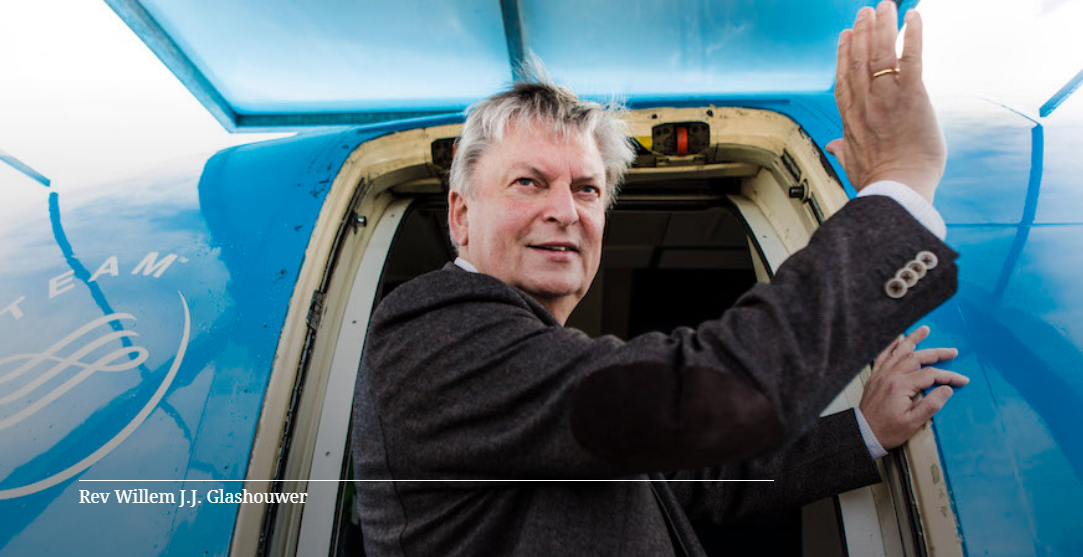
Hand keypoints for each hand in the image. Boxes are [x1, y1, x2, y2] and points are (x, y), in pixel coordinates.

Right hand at [826, 2, 946, 202]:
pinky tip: (913, 17)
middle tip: (864, 13)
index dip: (844, 55)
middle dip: (862, 33)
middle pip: (860, 60)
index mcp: (851, 118)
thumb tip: (833, 148)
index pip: (844, 79)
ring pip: (882, 53)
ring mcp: (887, 97)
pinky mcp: (912, 96)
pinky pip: (912, 58)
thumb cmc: (878, 181)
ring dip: (882, 27)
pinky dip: (913, 35)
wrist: (897, 188)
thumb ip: (843, 151)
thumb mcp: (853, 165)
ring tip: (884, 7)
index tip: (846, 37)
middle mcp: (865, 103)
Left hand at [859, 326, 967, 449]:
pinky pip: (883, 355)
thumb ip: (931, 405)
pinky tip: (898, 339)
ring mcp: (881, 375)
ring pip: (899, 351)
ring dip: (913, 340)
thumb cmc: (886, 430)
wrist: (863, 433)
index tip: (961, 380)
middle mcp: (889, 376)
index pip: (930, 375)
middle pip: (917, 358)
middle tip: (952, 351)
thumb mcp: (913, 422)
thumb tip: (946, 390)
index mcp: (900, 386)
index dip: (948, 376)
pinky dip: (892, 345)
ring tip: (924, 330)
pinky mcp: (875, 377)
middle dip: (937, 353)